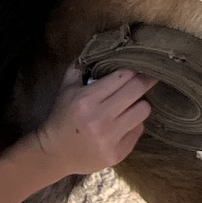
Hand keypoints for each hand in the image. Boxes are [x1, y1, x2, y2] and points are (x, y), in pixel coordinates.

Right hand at [33, 65, 155, 175]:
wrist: (53, 154)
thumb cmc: (62, 117)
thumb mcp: (66, 89)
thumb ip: (81, 67)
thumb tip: (102, 48)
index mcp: (87, 100)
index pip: (123, 76)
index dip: (134, 69)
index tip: (142, 65)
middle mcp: (100, 119)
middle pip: (138, 90)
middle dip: (145, 81)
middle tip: (148, 77)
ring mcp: (110, 138)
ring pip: (144, 110)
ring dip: (139, 104)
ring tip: (130, 105)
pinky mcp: (118, 154)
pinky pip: (139, 130)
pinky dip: (134, 124)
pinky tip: (122, 124)